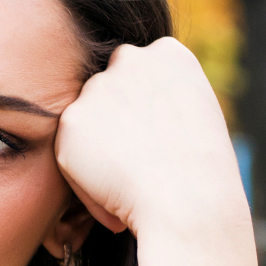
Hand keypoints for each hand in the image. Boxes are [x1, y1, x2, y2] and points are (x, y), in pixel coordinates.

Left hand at [52, 38, 264, 265]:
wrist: (190, 210)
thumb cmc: (200, 185)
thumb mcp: (189, 128)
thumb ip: (160, 105)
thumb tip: (137, 106)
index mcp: (171, 54)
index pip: (135, 81)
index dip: (142, 125)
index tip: (161, 153)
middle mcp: (132, 58)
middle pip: (103, 98)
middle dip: (115, 140)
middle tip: (144, 176)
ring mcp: (99, 88)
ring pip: (82, 126)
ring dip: (97, 160)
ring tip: (131, 187)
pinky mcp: (72, 122)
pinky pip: (65, 152)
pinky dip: (80, 180)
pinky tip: (111, 195)